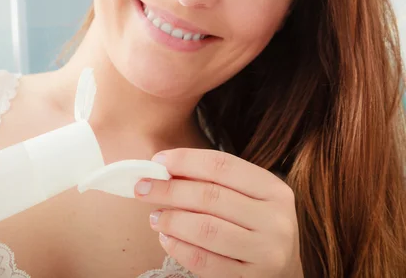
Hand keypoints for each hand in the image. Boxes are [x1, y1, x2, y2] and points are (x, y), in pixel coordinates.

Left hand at [135, 148, 302, 277]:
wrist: (284, 267)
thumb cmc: (254, 222)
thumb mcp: (246, 195)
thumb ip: (213, 180)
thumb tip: (163, 168)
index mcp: (274, 189)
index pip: (222, 165)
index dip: (185, 160)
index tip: (157, 162)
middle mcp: (276, 220)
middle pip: (210, 196)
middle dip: (169, 190)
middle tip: (142, 188)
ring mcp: (266, 252)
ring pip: (206, 229)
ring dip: (171, 220)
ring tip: (155, 217)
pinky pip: (204, 262)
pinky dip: (178, 248)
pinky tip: (167, 238)